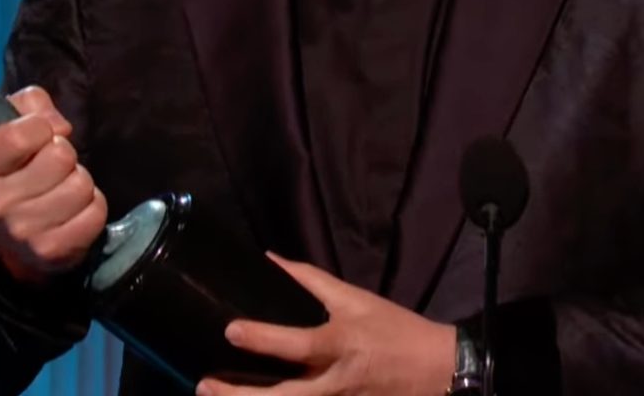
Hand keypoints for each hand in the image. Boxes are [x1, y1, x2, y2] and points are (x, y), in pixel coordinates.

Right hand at [0, 85, 107, 282]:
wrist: (11, 241)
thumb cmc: (19, 171)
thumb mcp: (15, 128)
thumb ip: (32, 106)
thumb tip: (60, 126)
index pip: (19, 135)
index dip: (41, 127)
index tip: (41, 137)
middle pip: (61, 157)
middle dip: (66, 156)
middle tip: (54, 168)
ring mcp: (24, 232)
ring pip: (81, 185)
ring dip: (80, 182)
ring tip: (63, 189)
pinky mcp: (52, 251)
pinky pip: (95, 212)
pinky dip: (92, 207)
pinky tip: (74, 212)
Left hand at [197, 254, 455, 395]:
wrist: (437, 371)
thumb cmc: (393, 328)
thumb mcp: (355, 298)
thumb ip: (311, 280)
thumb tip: (272, 260)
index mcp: (339, 344)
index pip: (297, 344)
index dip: (263, 338)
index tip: (231, 331)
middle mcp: (335, 382)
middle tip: (205, 385)